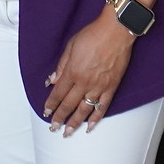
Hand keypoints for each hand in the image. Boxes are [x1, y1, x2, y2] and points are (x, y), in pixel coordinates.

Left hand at [43, 12, 133, 134]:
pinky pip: (102, 107)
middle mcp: (84, 82)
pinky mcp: (111, 87)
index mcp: (72, 71)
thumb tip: (51, 80)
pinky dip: (96, 118)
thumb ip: (61, 65)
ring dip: (75, 123)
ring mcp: (98, 86)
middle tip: (53, 127)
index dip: (51, 105)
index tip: (46, 112)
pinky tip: (90, 126)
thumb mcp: (70, 46)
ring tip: (68, 133)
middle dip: (59, 118)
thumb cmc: (93, 34)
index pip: (58, 93)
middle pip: (68, 105)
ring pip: (84, 110)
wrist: (116, 31)